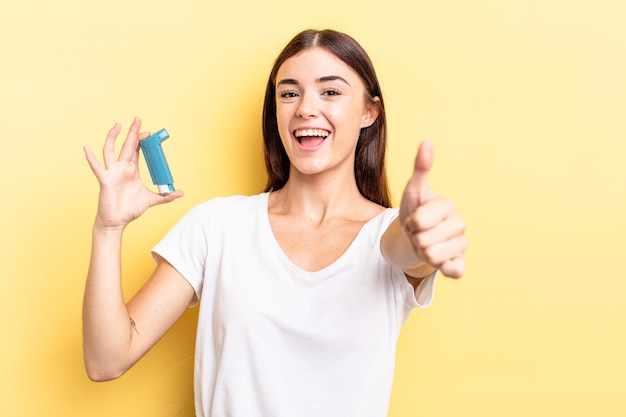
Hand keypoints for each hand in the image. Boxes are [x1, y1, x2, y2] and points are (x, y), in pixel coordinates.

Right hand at [83, 117, 182, 229]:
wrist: (117, 221)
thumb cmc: (131, 209)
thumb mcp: (151, 200)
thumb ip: (165, 196)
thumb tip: (181, 193)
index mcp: (131, 171)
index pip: (136, 151)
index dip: (142, 141)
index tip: (149, 133)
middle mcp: (121, 168)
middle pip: (127, 146)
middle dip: (132, 133)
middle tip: (137, 119)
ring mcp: (112, 173)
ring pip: (111, 151)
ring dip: (113, 137)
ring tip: (118, 125)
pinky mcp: (105, 180)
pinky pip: (97, 167)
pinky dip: (91, 158)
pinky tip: (87, 148)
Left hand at [398, 141, 465, 277]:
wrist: (416, 235)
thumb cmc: (415, 210)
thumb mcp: (413, 190)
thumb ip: (420, 169)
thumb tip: (426, 142)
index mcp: (449, 206)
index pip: (419, 221)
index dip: (409, 223)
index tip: (413, 218)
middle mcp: (460, 224)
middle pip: (425, 240)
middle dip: (414, 238)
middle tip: (418, 232)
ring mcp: (461, 245)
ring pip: (433, 256)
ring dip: (421, 252)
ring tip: (424, 243)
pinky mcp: (460, 263)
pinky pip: (455, 271)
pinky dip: (446, 269)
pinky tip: (441, 262)